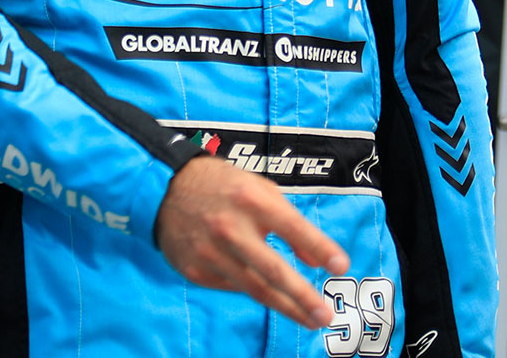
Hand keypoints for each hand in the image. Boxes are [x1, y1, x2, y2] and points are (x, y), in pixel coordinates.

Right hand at [155, 155, 349, 328]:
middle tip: (325, 315)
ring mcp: (210, 253)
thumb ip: (290, 222)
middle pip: (273, 270)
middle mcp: (230, 228)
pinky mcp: (196, 271)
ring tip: (311, 319)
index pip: (293, 227)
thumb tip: (315, 261)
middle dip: (303, 296)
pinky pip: (234, 287)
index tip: (341, 266)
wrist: (165, 189)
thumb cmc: (223, 187)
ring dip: (287, 307)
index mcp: (250, 200)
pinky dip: (254, 290)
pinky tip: (270, 294)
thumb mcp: (260, 189)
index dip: (319, 247)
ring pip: (255, 288)